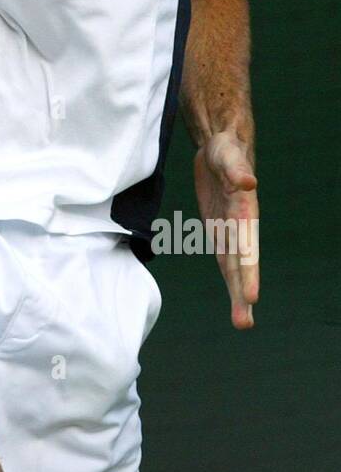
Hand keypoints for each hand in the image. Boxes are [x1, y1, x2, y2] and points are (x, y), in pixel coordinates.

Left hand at [194, 132, 258, 329]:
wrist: (220, 146)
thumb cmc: (226, 149)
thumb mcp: (227, 154)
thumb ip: (236, 169)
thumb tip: (248, 182)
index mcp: (244, 212)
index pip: (246, 246)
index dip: (248, 271)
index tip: (252, 296)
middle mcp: (240, 225)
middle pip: (241, 263)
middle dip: (242, 292)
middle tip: (244, 324)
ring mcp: (230, 229)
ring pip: (233, 266)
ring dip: (237, 292)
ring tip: (243, 322)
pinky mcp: (219, 228)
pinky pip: (223, 255)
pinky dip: (229, 275)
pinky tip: (235, 296)